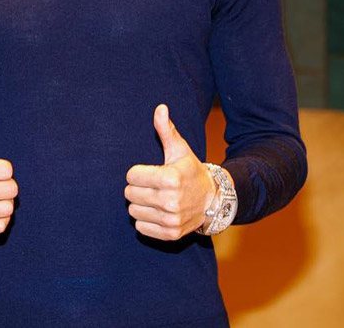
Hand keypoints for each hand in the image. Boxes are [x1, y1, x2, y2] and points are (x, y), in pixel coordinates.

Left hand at [124, 104, 216, 240]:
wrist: (213, 200)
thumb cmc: (190, 170)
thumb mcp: (179, 149)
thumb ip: (166, 130)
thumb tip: (160, 107)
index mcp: (170, 178)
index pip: (131, 176)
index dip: (137, 172)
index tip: (150, 172)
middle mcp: (170, 201)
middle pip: (130, 193)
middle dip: (137, 187)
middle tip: (152, 185)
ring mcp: (171, 219)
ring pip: (133, 211)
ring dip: (140, 204)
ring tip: (155, 198)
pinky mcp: (170, 234)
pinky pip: (141, 228)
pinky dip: (145, 220)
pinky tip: (157, 211)